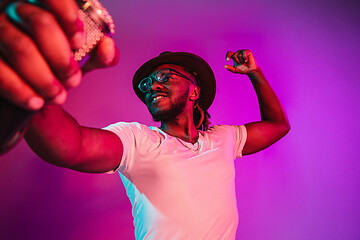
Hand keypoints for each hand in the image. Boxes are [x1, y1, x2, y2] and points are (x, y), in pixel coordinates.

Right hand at [0, 0, 117, 110]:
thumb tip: (108, 47)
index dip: (68, 16)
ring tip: (57, 96)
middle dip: (62, 58)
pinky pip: (0, 71)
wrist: (30, 85)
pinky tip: (36, 102)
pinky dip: (20, 90)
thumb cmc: (54, 63)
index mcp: (42, 6)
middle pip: (41, 23)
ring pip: (21, 47)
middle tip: (73, 80)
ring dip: (44, 78)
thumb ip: (98, 53)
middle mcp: (16, 11)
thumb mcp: (79, 57)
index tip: (79, 41)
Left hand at [225, 49, 258, 74]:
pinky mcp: (248, 51)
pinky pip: (244, 52)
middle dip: (237, 61)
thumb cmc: (243, 70)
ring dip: (241, 60)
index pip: (229, 53)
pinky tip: (246, 60)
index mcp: (234, 56)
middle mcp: (238, 53)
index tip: (227, 60)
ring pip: (238, 55)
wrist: (251, 71)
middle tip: (242, 64)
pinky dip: (244, 57)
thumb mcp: (235, 70)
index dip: (227, 55)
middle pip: (234, 55)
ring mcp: (243, 52)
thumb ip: (230, 68)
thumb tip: (224, 66)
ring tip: (244, 62)